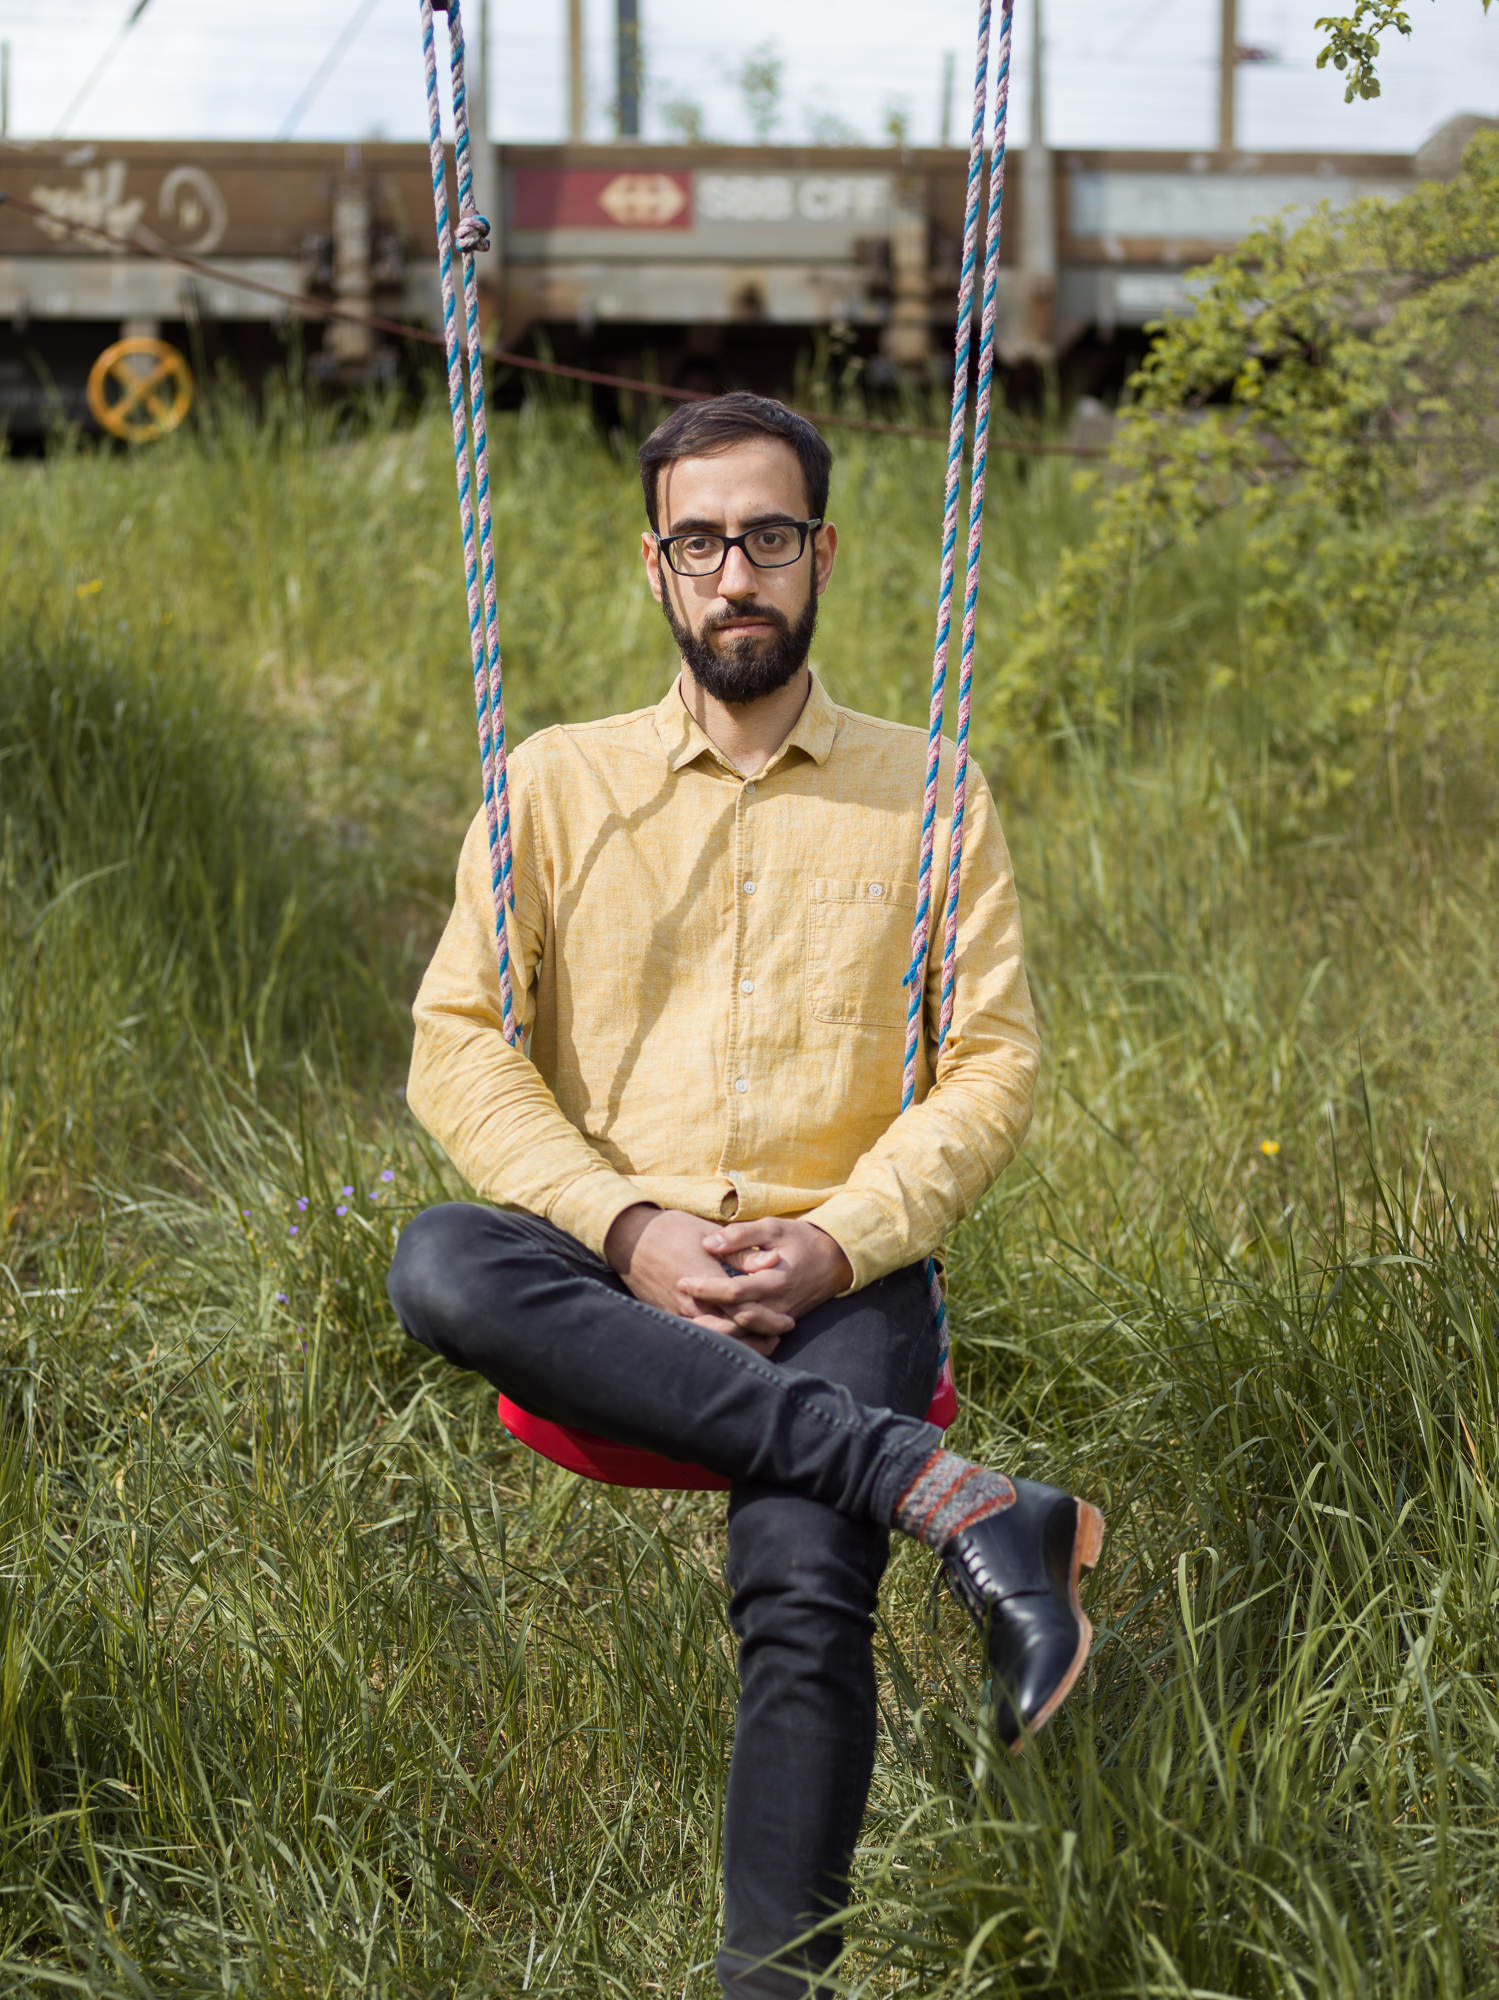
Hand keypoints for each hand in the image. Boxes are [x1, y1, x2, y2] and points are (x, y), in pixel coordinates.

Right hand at [604, 1204, 794, 1355]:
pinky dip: (718, 1341)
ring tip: (762, 1342)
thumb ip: (741, 1252)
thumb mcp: (708, 1234)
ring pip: (714, 1340)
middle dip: (758, 1339)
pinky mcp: (667, 1317)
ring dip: (740, 1344)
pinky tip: (732, 1338)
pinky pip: (697, 1337)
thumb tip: (772, 1262)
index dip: (769, 1320)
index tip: (788, 1321)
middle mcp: (690, 1303)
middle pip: (731, 1333)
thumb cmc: (671, 1230)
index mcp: (704, 1281)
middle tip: (779, 1335)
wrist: (628, 1238)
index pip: (744, 1311)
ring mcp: (676, 1314)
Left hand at [674, 1217, 852, 1330]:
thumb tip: (708, 1244)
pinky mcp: (779, 1322)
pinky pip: (753, 1334)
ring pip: (744, 1333)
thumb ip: (741, 1235)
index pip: (734, 1292)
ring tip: (689, 1317)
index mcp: (775, 1280)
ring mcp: (780, 1318)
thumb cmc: (801, 1240)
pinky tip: (712, 1324)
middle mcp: (778, 1305)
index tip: (682, 1281)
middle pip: (735, 1319)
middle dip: (706, 1314)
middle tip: (679, 1303)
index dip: (705, 1288)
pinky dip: (732, 1332)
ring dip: (716, 1328)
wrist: (835, 1261)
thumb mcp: (773, 1228)